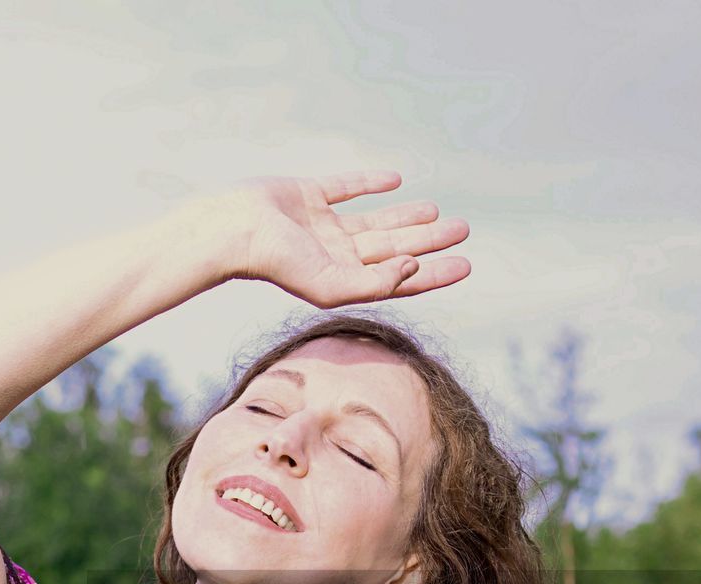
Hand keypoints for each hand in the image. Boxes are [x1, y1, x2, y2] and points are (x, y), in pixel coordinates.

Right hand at [205, 170, 469, 306]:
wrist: (235, 229)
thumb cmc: (278, 263)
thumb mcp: (331, 284)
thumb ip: (374, 283)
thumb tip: (413, 269)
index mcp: (343, 279)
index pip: (399, 278)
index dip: (434, 273)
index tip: (465, 264)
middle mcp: (336, 255)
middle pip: (394, 249)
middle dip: (429, 241)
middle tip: (464, 229)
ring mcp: (322, 226)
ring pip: (375, 222)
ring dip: (406, 217)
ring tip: (438, 212)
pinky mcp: (308, 196)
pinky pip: (345, 188)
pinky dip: (369, 184)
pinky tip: (393, 180)